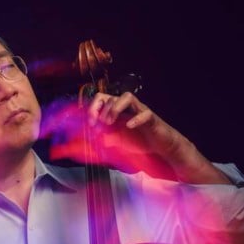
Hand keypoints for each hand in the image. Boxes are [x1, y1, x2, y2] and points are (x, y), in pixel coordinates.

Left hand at [42, 93, 228, 183]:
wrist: (161, 149)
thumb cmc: (138, 144)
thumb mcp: (114, 145)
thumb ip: (100, 143)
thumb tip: (83, 144)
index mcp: (115, 114)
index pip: (100, 102)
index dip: (91, 109)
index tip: (87, 123)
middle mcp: (126, 110)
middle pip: (110, 95)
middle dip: (99, 107)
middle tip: (96, 122)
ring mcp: (138, 112)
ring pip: (126, 97)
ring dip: (115, 108)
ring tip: (110, 123)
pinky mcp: (151, 119)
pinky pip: (144, 113)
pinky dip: (136, 119)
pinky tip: (130, 127)